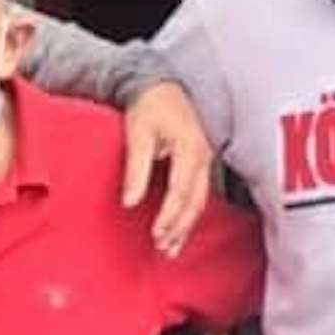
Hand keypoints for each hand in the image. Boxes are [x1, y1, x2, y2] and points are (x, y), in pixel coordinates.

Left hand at [122, 81, 213, 256]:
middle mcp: (203, 157)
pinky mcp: (201, 162)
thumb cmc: (150, 105)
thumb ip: (136, 169)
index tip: (156, 234)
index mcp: (190, 148)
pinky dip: (188, 214)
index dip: (169, 216)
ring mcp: (205, 160)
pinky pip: (199, 194)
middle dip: (179, 228)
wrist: (160, 85)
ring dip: (185, 226)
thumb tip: (130, 201)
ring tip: (171, 248)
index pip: (181, 191)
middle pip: (195, 202)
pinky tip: (179, 228)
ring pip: (200, 201)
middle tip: (163, 248)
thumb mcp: (137, 134)